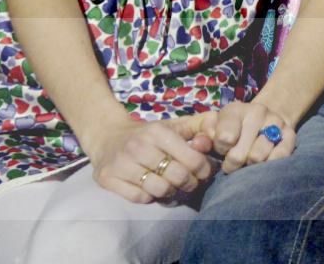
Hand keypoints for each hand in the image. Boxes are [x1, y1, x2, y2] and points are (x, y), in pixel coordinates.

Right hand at [84, 114, 214, 203]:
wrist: (107, 137)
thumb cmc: (148, 134)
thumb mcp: (173, 125)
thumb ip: (198, 127)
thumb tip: (216, 135)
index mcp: (158, 132)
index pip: (191, 159)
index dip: (203, 169)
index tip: (205, 173)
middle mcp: (138, 146)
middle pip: (177, 176)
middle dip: (190, 183)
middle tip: (191, 183)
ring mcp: (121, 164)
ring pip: (159, 190)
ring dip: (171, 192)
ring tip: (173, 187)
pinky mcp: (108, 178)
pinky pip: (138, 198)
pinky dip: (150, 197)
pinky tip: (153, 189)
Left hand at [206, 99, 295, 172]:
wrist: (264, 117)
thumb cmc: (233, 128)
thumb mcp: (216, 126)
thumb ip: (204, 135)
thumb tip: (200, 143)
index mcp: (236, 110)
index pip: (224, 138)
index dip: (221, 150)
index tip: (221, 150)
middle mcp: (258, 112)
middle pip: (240, 154)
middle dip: (233, 164)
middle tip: (232, 163)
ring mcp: (276, 123)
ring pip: (258, 157)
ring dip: (250, 166)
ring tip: (247, 161)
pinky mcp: (290, 135)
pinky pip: (279, 157)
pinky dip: (268, 164)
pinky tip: (263, 161)